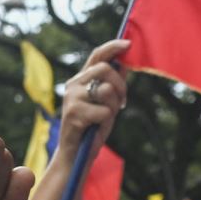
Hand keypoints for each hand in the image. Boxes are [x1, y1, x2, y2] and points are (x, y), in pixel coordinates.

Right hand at [56, 41, 130, 157]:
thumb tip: (125, 64)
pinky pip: (104, 110)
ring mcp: (72, 97)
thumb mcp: (107, 104)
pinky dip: (106, 121)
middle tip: (122, 102)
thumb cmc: (92, 129)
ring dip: (113, 106)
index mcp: (81, 80)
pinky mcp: (74, 112)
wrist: (75, 155)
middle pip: (106, 69)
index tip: (128, 44)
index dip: (113, 47)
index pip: (97, 55)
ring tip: (105, 118)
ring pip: (106, 89)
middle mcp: (73, 84)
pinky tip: (96, 128)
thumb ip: (113, 86)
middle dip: (121, 85)